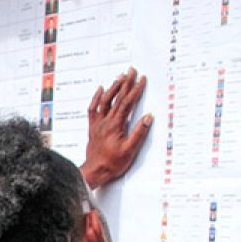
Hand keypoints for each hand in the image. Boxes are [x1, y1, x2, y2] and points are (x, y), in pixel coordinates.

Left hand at [80, 68, 152, 187]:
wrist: (94, 171)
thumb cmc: (112, 163)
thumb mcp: (130, 150)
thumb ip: (139, 133)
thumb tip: (148, 117)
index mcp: (115, 125)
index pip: (127, 103)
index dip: (135, 90)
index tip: (142, 80)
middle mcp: (105, 121)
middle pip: (116, 98)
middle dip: (126, 83)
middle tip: (132, 71)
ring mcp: (97, 123)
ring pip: (104, 100)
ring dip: (113, 87)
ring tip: (120, 77)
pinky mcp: (93, 127)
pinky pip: (93, 108)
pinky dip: (97, 97)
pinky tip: (100, 89)